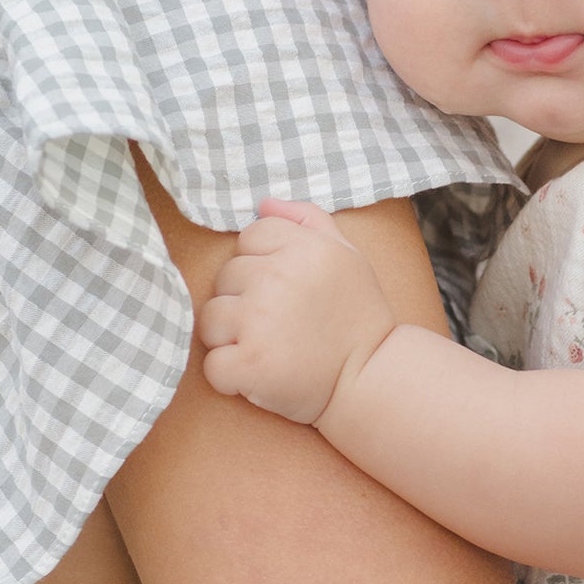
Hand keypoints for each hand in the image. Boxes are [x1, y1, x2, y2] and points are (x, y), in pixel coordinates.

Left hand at [199, 199, 395, 425]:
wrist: (372, 379)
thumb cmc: (359, 318)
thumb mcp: (348, 257)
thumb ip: (309, 219)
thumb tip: (263, 204)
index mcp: (304, 247)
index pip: (250, 237)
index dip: (263, 265)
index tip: (289, 292)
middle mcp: (277, 277)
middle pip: (226, 276)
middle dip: (245, 301)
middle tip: (281, 325)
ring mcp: (259, 320)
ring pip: (211, 318)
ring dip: (231, 338)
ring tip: (269, 349)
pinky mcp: (249, 362)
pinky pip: (213, 364)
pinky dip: (230, 376)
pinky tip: (260, 375)